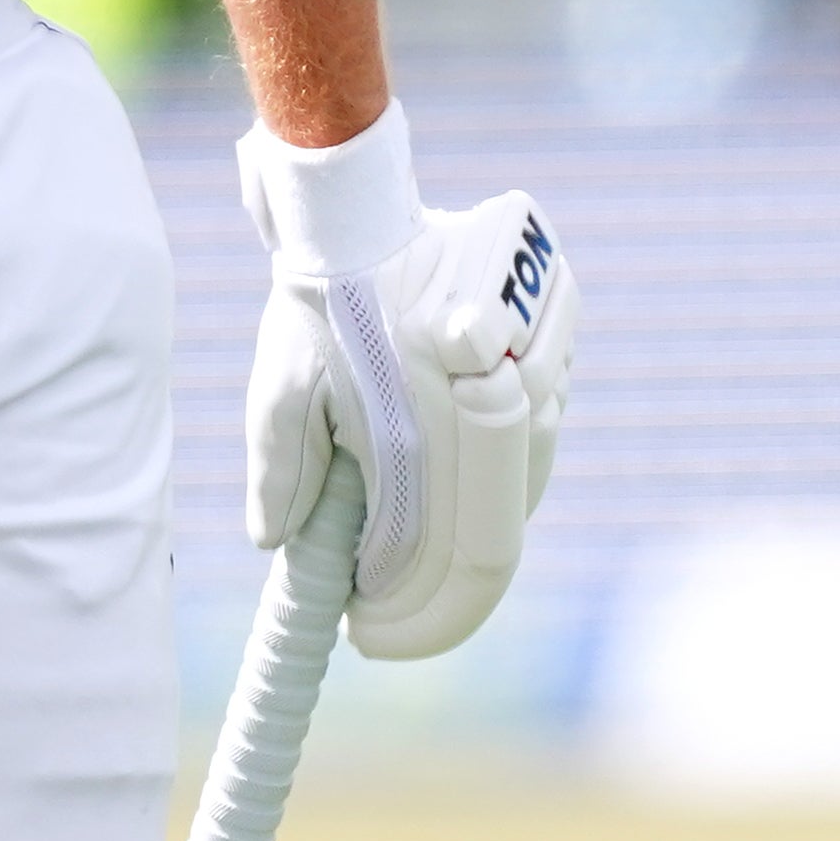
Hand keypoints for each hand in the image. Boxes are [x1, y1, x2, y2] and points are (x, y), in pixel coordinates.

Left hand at [240, 149, 571, 660]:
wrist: (357, 203)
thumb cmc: (315, 298)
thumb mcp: (278, 389)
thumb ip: (280, 473)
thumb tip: (278, 544)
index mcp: (445, 422)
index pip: (470, 561)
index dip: (429, 618)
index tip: (373, 637)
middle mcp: (511, 402)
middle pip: (501, 539)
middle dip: (439, 591)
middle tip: (382, 614)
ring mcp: (546, 365)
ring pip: (526, 488)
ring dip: (469, 526)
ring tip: (397, 547)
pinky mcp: (561, 336)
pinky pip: (541, 432)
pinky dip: (497, 472)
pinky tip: (445, 475)